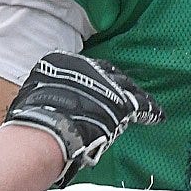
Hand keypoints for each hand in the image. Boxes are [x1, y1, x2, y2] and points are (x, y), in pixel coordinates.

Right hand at [5, 52, 163, 185]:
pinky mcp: (122, 102)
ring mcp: (106, 83)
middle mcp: (87, 67)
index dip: (91, 77)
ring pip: (126, 86)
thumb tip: (42, 104)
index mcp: (61, 62)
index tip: (95, 83)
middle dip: (114, 81)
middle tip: (120, 89)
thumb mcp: (32, 96)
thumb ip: (44, 95)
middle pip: (107, 72)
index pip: (81, 68)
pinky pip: (142, 106)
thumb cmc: (33, 119)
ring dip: (133, 94)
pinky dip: (151, 111)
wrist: (48, 128)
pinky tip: (159, 116)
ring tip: (142, 99)